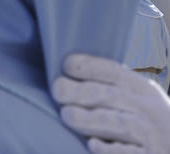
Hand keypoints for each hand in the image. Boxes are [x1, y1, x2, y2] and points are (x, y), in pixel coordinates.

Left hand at [52, 53, 169, 153]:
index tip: (65, 65)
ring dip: (90, 119)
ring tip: (67, 116)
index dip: (89, 66)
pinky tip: (92, 146)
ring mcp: (152, 136)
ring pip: (118, 124)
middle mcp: (148, 110)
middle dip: (80, 92)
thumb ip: (110, 88)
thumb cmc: (147, 124)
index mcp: (142, 90)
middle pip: (109, 96)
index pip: (113, 72)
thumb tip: (64, 76)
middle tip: (58, 91)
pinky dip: (111, 150)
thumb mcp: (138, 100)